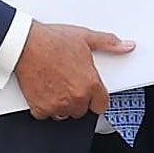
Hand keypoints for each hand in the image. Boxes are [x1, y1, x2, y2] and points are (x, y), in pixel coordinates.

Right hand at [13, 21, 134, 120]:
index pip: (102, 105)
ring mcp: (57, 105)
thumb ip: (109, 44)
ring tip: (57, 84)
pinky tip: (44, 89)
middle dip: (78, 99)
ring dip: (62, 104)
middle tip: (70, 81)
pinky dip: (45, 106)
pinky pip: (46, 114)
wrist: (26, 44)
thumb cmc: (53, 41)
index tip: (92, 92)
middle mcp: (75, 98)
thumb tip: (126, 46)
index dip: (97, 97)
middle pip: (82, 110)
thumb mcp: (86, 38)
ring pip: (65, 114)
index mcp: (90, 84)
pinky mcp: (40, 108)